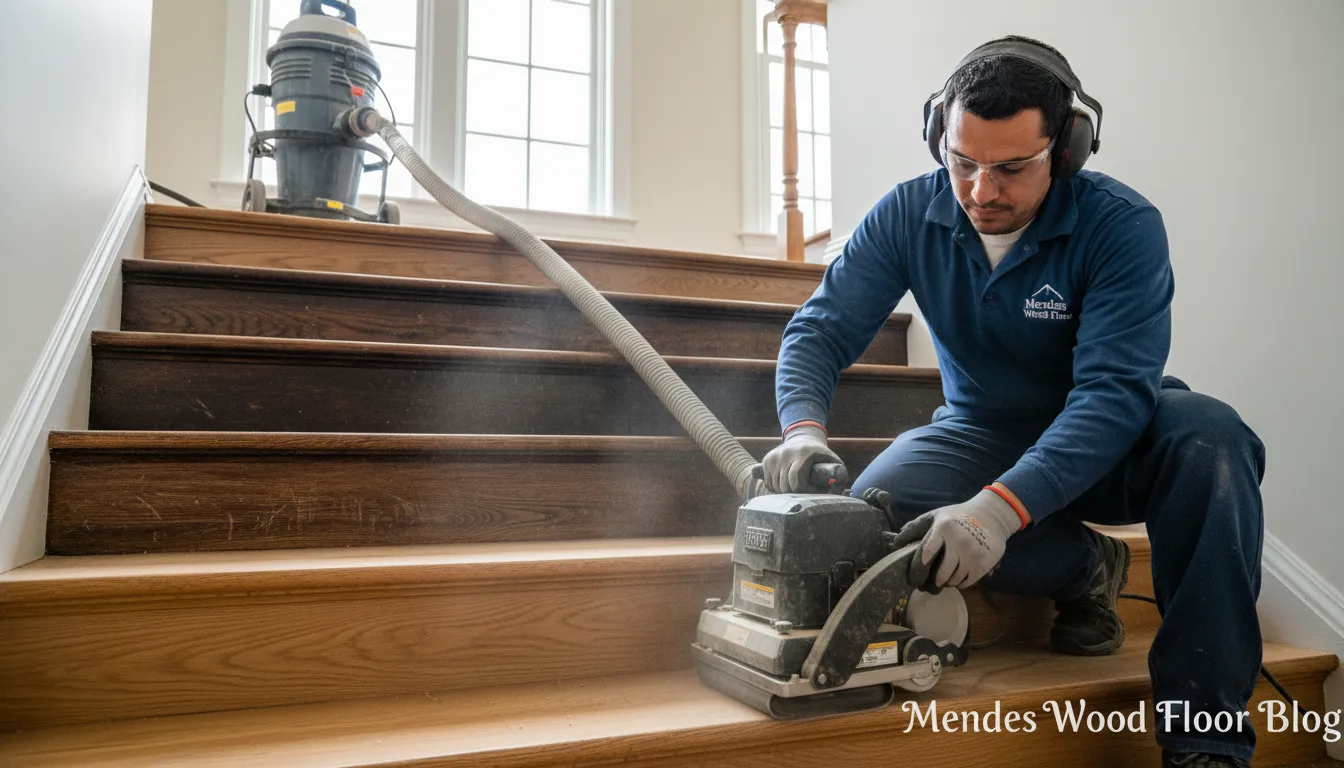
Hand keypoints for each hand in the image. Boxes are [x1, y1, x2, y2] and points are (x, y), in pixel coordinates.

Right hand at [763, 424, 844, 492]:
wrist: (802, 438)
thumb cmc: (821, 456)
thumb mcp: (833, 462)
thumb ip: (839, 477)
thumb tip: (838, 492)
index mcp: (803, 453)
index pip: (796, 478)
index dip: (803, 490)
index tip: (810, 490)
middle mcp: (786, 453)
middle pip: (784, 485)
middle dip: (794, 493)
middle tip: (803, 490)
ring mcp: (774, 456)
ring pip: (775, 486)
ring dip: (784, 492)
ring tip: (795, 486)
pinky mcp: (767, 459)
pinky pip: (768, 482)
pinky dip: (775, 487)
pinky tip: (785, 482)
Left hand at [889, 488, 1023, 589]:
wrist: (992, 515)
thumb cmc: (958, 516)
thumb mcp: (936, 516)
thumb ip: (916, 527)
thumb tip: (896, 542)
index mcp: (943, 528)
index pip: (925, 554)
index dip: (917, 570)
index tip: (914, 579)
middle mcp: (958, 541)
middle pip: (941, 573)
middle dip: (933, 581)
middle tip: (929, 583)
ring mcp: (972, 553)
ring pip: (954, 580)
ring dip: (947, 582)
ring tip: (944, 578)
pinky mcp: (984, 563)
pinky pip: (967, 582)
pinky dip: (960, 583)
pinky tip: (958, 577)